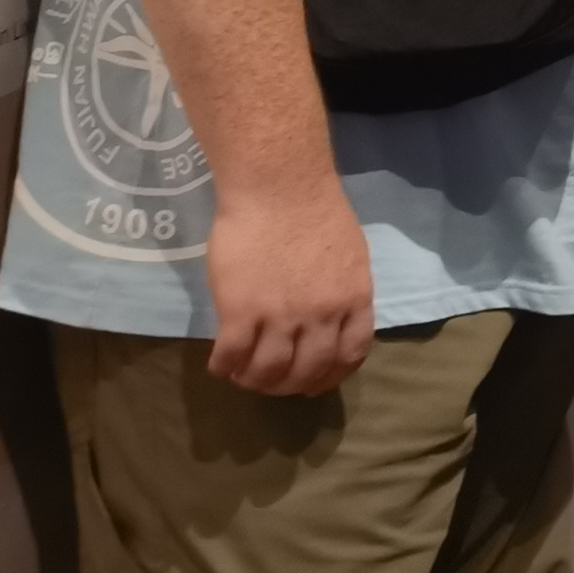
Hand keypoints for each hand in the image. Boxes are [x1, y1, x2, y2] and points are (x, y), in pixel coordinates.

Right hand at [206, 175, 376, 395]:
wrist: (278, 187)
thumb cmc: (314, 211)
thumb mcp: (349, 256)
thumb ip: (341, 292)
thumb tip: (330, 321)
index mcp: (354, 299)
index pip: (350, 354)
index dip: (331, 376)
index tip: (314, 384)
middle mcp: (322, 315)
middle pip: (307, 370)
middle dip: (288, 386)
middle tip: (271, 383)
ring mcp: (281, 315)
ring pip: (268, 370)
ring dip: (253, 381)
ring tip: (242, 375)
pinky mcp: (240, 310)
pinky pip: (231, 355)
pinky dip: (224, 367)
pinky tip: (219, 364)